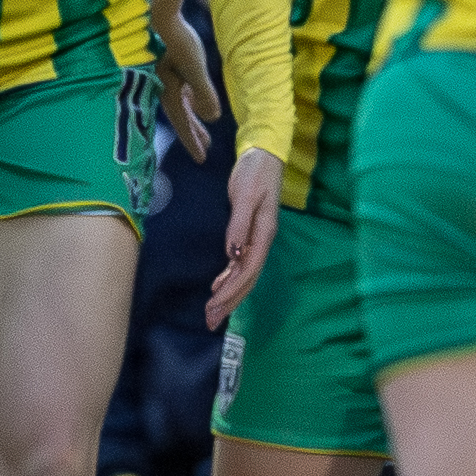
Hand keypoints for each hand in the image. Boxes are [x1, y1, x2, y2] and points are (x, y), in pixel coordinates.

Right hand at [155, 11, 220, 163]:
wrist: (160, 15)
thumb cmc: (179, 41)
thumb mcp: (195, 69)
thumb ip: (204, 93)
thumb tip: (212, 117)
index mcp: (168, 92)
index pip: (182, 124)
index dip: (192, 142)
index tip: (202, 159)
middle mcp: (163, 89)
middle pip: (181, 118)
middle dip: (193, 134)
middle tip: (205, 152)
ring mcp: (164, 78)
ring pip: (180, 106)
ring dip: (193, 119)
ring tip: (205, 131)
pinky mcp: (167, 67)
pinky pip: (179, 92)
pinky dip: (188, 100)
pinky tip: (195, 100)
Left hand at [206, 148, 282, 328]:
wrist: (262, 155)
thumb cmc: (255, 173)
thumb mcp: (246, 195)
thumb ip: (239, 223)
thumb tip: (232, 253)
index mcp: (264, 234)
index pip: (249, 269)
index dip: (233, 289)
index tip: (216, 304)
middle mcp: (261, 241)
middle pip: (247, 278)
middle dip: (230, 301)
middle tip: (211, 320)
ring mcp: (256, 239)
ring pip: (243, 275)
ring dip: (229, 295)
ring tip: (213, 313)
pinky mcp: (248, 234)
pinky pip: (240, 264)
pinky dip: (229, 279)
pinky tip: (218, 288)